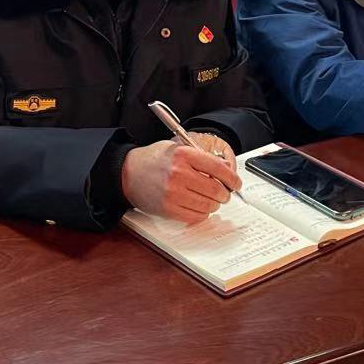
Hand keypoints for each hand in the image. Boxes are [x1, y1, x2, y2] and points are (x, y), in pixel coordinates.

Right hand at [121, 139, 240, 223]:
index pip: (218, 168)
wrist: (128, 173)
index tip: (236, 183)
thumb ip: (200, 156)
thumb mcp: (176, 147)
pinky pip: (196, 216)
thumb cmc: (153, 160)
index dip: (232, 178)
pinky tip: (197, 205)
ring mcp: (173, 193)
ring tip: (209, 199)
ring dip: (213, 204)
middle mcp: (179, 173)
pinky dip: (202, 213)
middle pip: (216, 189)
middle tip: (223, 193)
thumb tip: (225, 169)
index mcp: (183, 154)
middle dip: (224, 194)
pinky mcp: (169, 209)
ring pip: (208, 205)